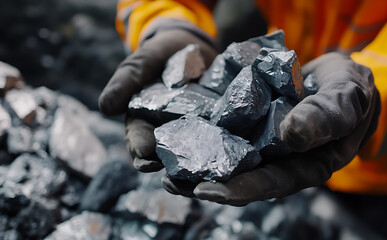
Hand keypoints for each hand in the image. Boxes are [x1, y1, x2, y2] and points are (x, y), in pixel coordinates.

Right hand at [98, 29, 216, 171]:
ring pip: (192, 155)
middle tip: (177, 180)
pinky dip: (222, 148)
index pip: (138, 141)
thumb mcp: (142, 62)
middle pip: (166, 157)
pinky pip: (217, 140)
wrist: (191, 45)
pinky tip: (230, 153)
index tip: (146, 158)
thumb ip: (126, 81)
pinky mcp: (215, 127)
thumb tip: (104, 107)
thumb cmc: (160, 55)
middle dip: (170, 169)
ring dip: (197, 167)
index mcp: (144, 123)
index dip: (141, 150)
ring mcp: (192, 132)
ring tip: (204, 176)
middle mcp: (167, 133)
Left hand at [162, 52, 380, 205]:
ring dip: (198, 162)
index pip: (271, 183)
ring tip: (164, 166)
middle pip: (242, 177)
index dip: (240, 189)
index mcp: (305, 166)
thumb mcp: (347, 100)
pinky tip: (179, 131)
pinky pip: (227, 131)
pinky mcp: (252, 124)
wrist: (338, 79)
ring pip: (228, 158)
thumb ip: (326, 117)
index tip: (207, 190)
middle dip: (207, 181)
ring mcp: (264, 143)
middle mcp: (280, 160)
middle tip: (171, 182)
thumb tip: (293, 135)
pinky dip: (204, 133)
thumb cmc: (350, 93)